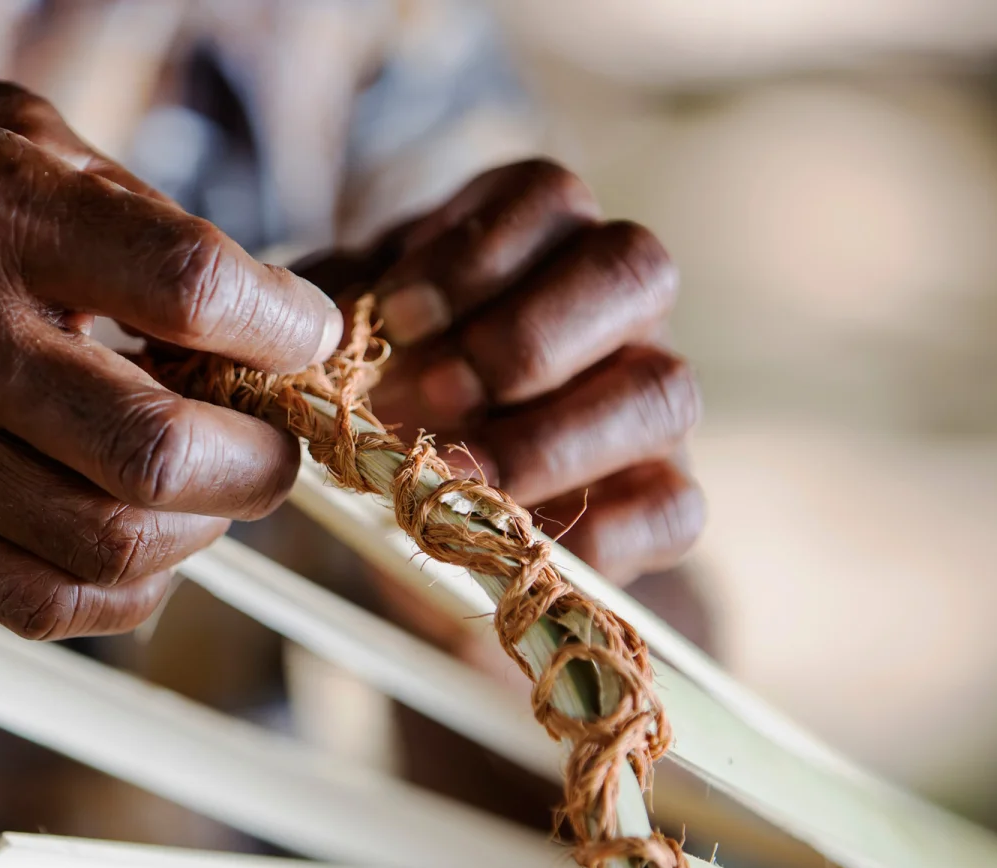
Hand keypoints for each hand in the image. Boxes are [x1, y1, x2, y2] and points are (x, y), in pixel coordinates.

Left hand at [298, 161, 701, 584]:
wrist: (414, 506)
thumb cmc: (376, 390)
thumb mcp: (339, 335)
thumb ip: (327, 312)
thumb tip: (323, 328)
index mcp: (536, 238)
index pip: (550, 197)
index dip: (479, 253)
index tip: (396, 318)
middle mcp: (613, 306)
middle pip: (636, 268)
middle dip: (526, 336)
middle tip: (433, 395)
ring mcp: (649, 400)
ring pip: (665, 389)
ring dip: (551, 437)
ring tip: (453, 476)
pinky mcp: (663, 499)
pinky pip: (673, 509)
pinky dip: (594, 533)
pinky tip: (508, 541)